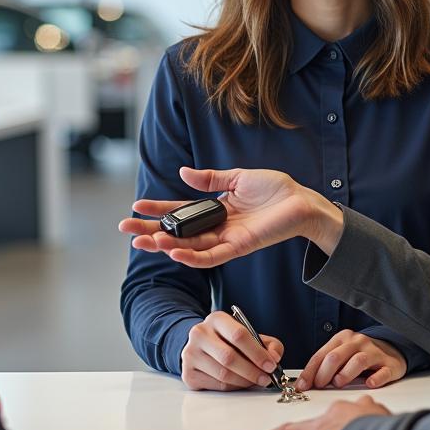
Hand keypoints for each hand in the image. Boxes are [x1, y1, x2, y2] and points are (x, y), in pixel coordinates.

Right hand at [118, 166, 342, 267]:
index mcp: (214, 209)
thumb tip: (182, 173)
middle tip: (127, 229)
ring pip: (189, 247)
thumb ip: (210, 179)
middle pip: (177, 232)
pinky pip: (211, 256)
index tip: (136, 206)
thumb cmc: (275, 190)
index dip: (158, 210)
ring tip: (144, 241)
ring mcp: (226, 239)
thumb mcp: (238, 177)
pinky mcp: (239, 247)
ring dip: (166, 245)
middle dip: (151, 231)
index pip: (179, 212)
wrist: (302, 201)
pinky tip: (174, 253)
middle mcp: (216, 227)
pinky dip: (192, 256)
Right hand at [181, 311, 284, 391]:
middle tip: (265, 378)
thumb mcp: (250, 335)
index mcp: (216, 319)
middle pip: (229, 357)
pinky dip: (233, 388)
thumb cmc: (230, 342)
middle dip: (252, 371)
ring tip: (255, 382)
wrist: (202, 346)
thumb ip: (269, 344)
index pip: (239, 335)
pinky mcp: (188, 373)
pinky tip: (239, 383)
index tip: (271, 365)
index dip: (257, 352)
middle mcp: (199, 333)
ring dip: (244, 382)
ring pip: (223, 374)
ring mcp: (190, 354)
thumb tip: (274, 357)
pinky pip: (216, 386)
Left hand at [297, 331, 405, 389]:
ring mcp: (374, 352)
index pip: (321, 355)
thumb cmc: (361, 354)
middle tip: (319, 386)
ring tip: (338, 384)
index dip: (310, 371)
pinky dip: (376, 378)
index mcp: (342, 339)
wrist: (392, 349)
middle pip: (336, 356)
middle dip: (323, 373)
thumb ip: (327, 365)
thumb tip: (306, 383)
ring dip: (345, 374)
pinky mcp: (390, 364)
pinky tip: (369, 384)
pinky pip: (383, 371)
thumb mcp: (342, 354)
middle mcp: (357, 342)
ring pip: (357, 361)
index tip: (302, 385)